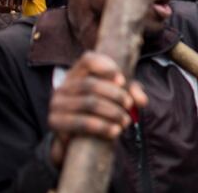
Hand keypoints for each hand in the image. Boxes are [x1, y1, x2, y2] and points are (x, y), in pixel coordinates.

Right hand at [47, 52, 147, 166]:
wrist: (77, 136)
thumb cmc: (101, 108)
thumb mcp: (116, 95)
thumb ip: (130, 92)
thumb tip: (142, 101)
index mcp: (77, 72)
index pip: (88, 60)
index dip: (106, 68)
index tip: (123, 81)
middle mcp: (64, 85)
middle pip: (90, 84)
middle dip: (115, 95)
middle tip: (129, 105)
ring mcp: (57, 103)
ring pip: (88, 104)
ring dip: (112, 112)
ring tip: (126, 121)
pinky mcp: (55, 122)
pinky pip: (80, 123)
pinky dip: (101, 127)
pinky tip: (115, 132)